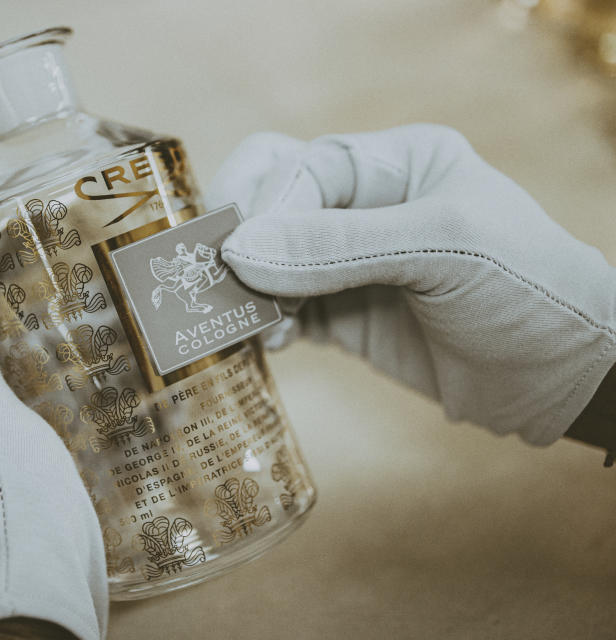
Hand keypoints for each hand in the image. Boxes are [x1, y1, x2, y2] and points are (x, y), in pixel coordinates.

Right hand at [211, 125, 615, 444]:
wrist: (564, 379)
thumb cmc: (526, 291)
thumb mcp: (444, 248)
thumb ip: (338, 247)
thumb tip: (238, 251)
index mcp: (395, 164)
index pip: (305, 166)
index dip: (266, 205)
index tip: (239, 254)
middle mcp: (365, 206)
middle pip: (271, 198)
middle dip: (240, 233)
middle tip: (217, 276)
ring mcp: (348, 264)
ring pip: (266, 257)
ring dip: (246, 286)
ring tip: (247, 322)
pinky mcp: (341, 316)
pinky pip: (280, 310)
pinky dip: (261, 323)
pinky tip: (269, 344)